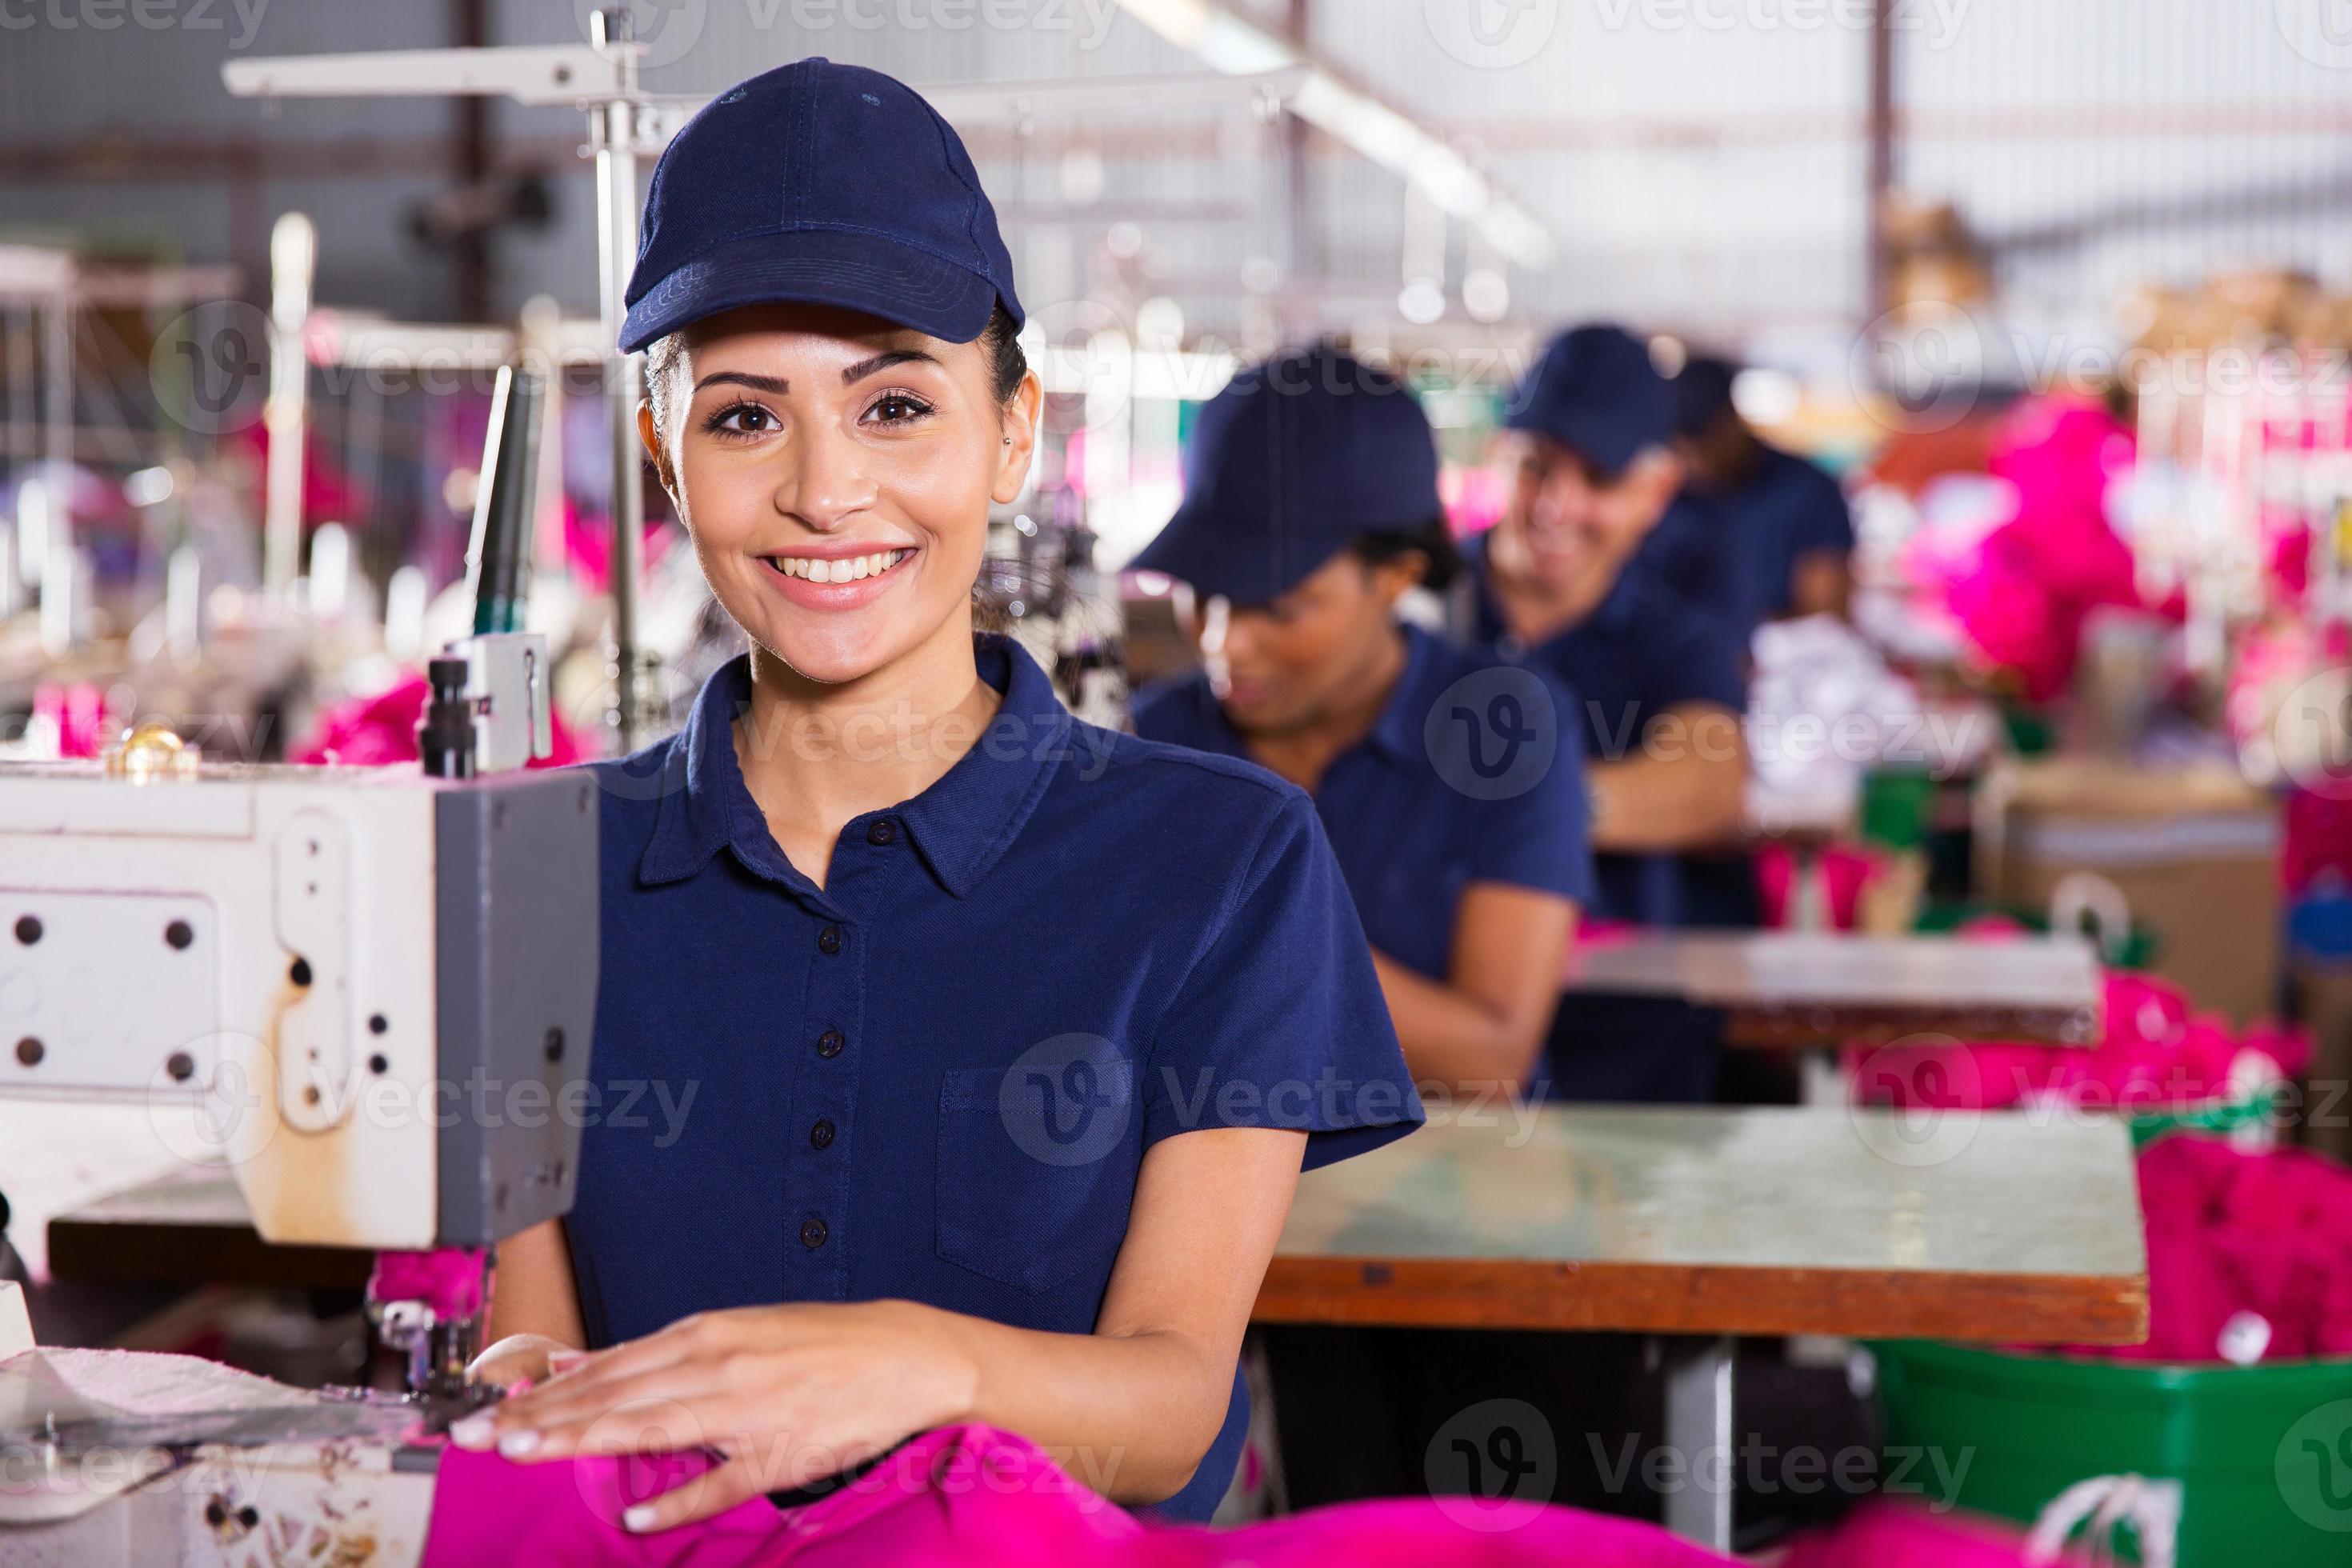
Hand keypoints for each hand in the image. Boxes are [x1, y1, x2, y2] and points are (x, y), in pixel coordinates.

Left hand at [447, 1300, 979, 1531]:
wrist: (904, 1353)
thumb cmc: (819, 1344)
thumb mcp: (737, 1332)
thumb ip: (664, 1357)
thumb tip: (590, 1368)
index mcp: (705, 1334)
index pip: (605, 1368)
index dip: (542, 1391)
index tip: (487, 1409)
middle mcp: (717, 1365)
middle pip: (613, 1395)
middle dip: (539, 1416)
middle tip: (477, 1435)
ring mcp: (748, 1410)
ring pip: (651, 1426)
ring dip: (584, 1437)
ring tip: (526, 1452)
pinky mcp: (781, 1452)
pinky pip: (723, 1481)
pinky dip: (681, 1500)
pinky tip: (640, 1518)